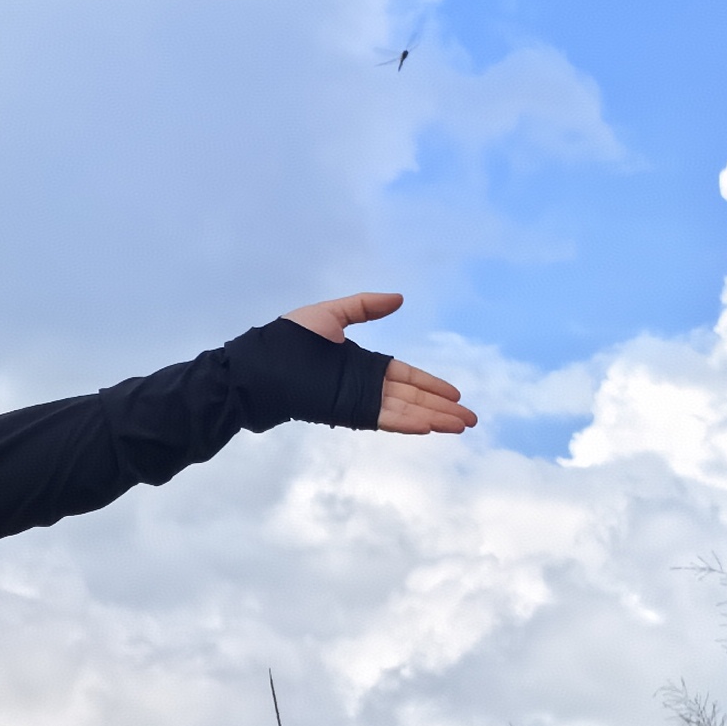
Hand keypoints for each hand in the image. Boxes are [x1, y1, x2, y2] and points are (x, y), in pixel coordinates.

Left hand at [283, 290, 475, 435]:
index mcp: (364, 365)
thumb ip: (363, 307)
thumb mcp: (329, 315)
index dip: (432, 385)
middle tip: (471, 420)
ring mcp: (357, 401)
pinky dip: (406, 423)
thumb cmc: (287, 340)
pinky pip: (382, 419)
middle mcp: (365, 386)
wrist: (256, 368)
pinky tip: (428, 426)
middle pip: (413, 398)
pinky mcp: (345, 413)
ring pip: (404, 412)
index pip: (407, 377)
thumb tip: (400, 299)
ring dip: (433, 419)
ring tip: (460, 426)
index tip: (457, 394)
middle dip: (442, 408)